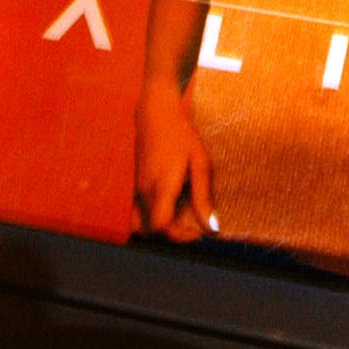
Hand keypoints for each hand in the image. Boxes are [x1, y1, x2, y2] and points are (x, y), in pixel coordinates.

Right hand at [132, 85, 216, 240]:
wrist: (154, 113)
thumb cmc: (180, 135)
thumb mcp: (199, 163)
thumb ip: (203, 197)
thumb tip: (212, 227)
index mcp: (161, 186)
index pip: (160, 226)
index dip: (179, 236)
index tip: (198, 231)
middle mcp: (145, 190)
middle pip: (152, 228)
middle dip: (174, 233)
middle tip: (194, 225)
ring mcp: (137, 187)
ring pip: (144, 221)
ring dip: (163, 225)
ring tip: (183, 216)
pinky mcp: (137, 183)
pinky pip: (142, 209)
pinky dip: (157, 214)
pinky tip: (175, 201)